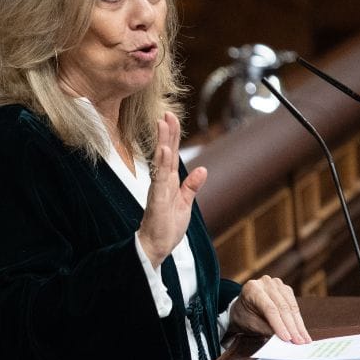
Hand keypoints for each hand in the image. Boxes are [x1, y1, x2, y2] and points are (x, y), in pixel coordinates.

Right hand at [137, 112, 206, 267]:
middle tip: (167, 112)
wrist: (156, 247)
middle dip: (167, 132)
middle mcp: (162, 182)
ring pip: (161, 161)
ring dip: (162, 141)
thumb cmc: (167, 227)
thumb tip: (202, 169)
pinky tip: (163, 150)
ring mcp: (158, 189)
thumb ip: (192, 186)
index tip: (172, 117)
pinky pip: (159, 179)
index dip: (173, 136)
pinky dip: (161, 164)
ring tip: (163, 124)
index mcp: (169, 182)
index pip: (171, 154)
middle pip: (165, 152)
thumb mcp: (185, 203)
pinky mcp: (157, 199)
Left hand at [229, 275, 311, 343]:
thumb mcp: (250, 324)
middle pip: (282, 307)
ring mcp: (277, 284)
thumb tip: (284, 338)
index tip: (287, 338)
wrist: (242, 307)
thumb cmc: (244, 316)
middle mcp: (265, 283)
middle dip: (292, 327)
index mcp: (252, 289)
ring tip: (304, 339)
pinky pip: (294, 305)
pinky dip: (299, 320)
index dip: (280, 324)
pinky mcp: (285, 289)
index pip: (270, 308)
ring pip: (291, 306)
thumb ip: (266, 329)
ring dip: (299, 325)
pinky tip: (303, 331)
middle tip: (299, 342)